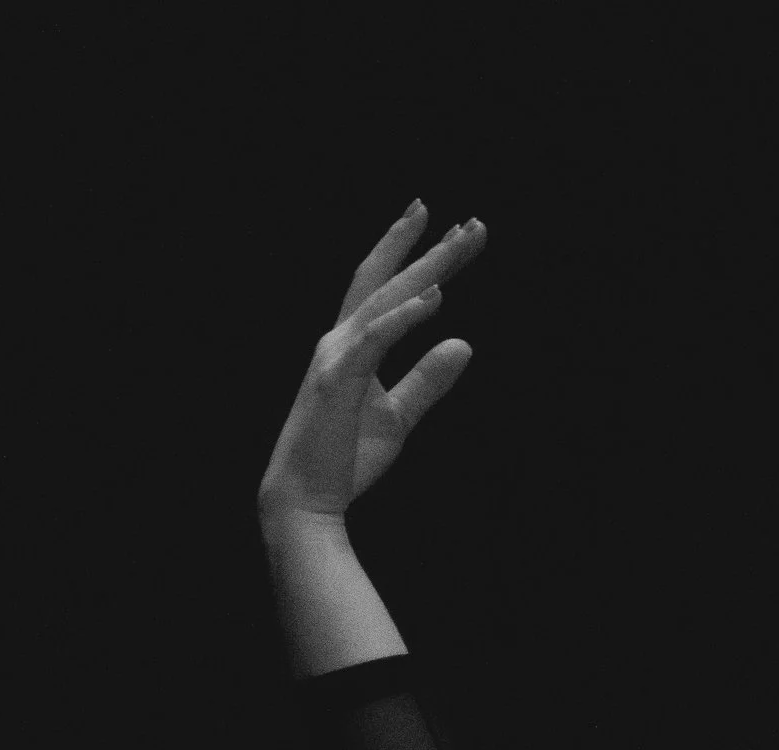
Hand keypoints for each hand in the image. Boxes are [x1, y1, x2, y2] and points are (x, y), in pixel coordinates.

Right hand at [256, 202, 488, 530]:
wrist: (307, 497)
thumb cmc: (346, 457)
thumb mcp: (400, 416)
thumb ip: (428, 379)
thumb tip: (465, 344)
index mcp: (352, 345)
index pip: (386, 289)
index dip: (417, 256)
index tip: (454, 232)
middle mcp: (339, 340)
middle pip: (387, 281)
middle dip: (427, 248)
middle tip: (471, 223)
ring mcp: (335, 356)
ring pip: (384, 299)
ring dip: (424, 269)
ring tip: (460, 242)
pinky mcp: (337, 379)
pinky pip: (375, 339)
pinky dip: (403, 315)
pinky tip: (436, 297)